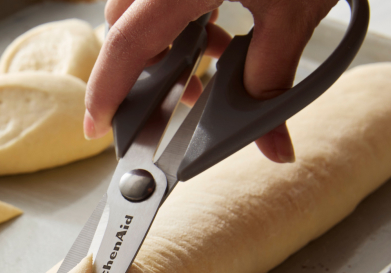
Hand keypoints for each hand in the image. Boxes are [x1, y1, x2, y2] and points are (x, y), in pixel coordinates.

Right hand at [85, 0, 338, 162]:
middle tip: (178, 98)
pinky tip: (219, 29)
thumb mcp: (294, 12)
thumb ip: (272, 79)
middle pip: (126, 28)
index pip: (124, 46)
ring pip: (145, 9)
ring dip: (169, 45)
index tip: (96, 127)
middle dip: (145, 71)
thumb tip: (270, 143)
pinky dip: (184, 18)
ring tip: (210, 63)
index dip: (105, 93)